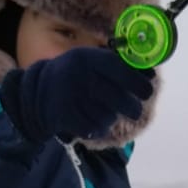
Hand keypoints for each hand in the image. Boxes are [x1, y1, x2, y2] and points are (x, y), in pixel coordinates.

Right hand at [1, 48, 153, 142]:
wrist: (37, 93)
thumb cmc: (75, 75)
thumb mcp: (91, 61)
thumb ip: (119, 65)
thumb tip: (150, 74)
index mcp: (87, 58)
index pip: (120, 70)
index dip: (138, 82)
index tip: (148, 91)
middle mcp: (79, 76)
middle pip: (119, 99)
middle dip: (132, 108)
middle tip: (134, 110)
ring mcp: (71, 98)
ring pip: (109, 116)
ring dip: (111, 117)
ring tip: (101, 109)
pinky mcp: (66, 117)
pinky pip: (96, 128)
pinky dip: (98, 127)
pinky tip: (90, 119)